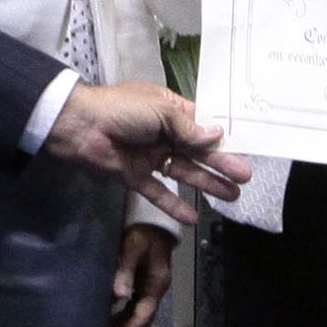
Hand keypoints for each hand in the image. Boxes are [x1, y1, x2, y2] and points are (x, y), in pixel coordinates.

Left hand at [44, 82, 246, 219]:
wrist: (80, 126)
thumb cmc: (122, 110)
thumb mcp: (160, 111)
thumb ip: (188, 129)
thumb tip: (216, 136)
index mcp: (171, 112)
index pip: (203, 125)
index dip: (223, 138)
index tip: (246, 148)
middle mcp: (164, 134)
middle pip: (198, 152)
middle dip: (222, 164)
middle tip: (245, 178)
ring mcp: (151, 156)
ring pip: (184, 172)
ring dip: (207, 183)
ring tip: (231, 196)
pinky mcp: (136, 176)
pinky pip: (159, 192)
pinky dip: (174, 203)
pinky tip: (193, 216)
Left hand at [107, 224, 175, 326]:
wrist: (154, 218)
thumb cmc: (144, 231)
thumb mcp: (134, 245)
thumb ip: (125, 267)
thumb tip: (118, 294)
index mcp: (156, 284)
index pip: (143, 315)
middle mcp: (155, 290)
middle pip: (140, 320)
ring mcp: (149, 288)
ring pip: (136, 315)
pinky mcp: (141, 283)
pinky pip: (131, 306)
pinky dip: (120, 317)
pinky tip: (107, 321)